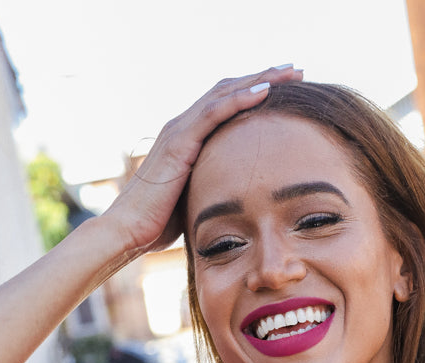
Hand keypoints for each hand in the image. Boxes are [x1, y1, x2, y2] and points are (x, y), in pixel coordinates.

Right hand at [105, 66, 302, 254]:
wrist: (128, 231)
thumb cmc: (159, 224)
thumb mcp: (195, 197)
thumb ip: (214, 185)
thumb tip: (239, 196)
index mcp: (188, 137)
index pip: (227, 104)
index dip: (257, 93)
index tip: (288, 88)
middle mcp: (183, 125)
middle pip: (229, 90)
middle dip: (265, 77)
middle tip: (296, 70)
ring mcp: (179, 130)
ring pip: (225, 93)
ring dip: (260, 80)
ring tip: (290, 73)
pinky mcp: (179, 141)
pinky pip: (214, 112)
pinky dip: (240, 99)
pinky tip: (265, 91)